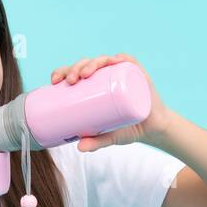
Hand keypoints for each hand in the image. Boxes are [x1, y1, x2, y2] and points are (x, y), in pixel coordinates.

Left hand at [49, 53, 175, 151]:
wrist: (152, 128)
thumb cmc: (126, 129)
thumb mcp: (109, 137)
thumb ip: (96, 142)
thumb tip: (79, 148)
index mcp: (94, 85)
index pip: (75, 73)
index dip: (62, 72)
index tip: (54, 81)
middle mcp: (106, 75)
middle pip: (87, 65)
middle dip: (75, 68)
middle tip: (70, 81)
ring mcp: (121, 72)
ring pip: (103, 61)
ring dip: (92, 63)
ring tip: (85, 74)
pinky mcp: (137, 73)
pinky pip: (128, 61)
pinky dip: (120, 58)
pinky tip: (112, 60)